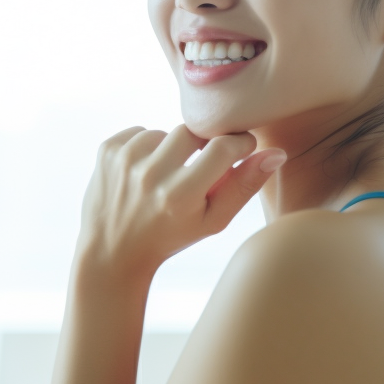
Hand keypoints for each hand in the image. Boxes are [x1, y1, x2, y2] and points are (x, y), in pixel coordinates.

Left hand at [77, 126, 285, 279]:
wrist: (111, 251)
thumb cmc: (170, 236)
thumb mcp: (213, 221)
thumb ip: (245, 186)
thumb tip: (276, 153)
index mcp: (180, 195)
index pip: (224, 147)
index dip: (238, 143)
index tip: (239, 148)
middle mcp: (150, 174)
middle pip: (193, 132)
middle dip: (200, 146)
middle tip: (195, 170)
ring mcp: (125, 160)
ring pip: (164, 132)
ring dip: (169, 149)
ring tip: (164, 177)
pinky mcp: (107, 150)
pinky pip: (139, 131)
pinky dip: (145, 148)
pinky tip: (141, 173)